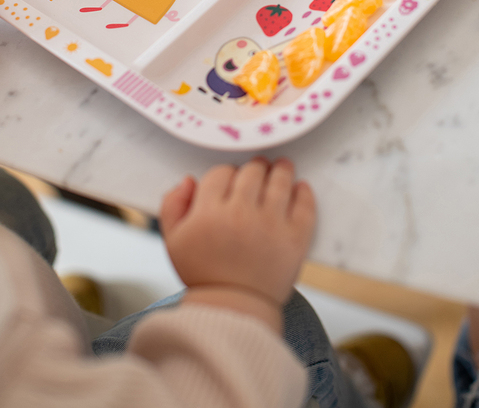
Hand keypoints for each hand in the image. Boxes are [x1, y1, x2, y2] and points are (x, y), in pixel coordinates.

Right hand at [161, 158, 315, 308]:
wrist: (233, 311)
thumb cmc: (204, 275)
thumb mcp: (173, 241)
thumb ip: (173, 206)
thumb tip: (189, 180)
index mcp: (209, 212)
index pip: (221, 172)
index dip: (226, 173)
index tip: (232, 179)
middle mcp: (241, 213)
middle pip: (252, 171)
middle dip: (255, 168)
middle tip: (259, 169)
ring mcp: (271, 224)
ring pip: (280, 180)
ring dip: (281, 170)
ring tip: (282, 168)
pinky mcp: (295, 238)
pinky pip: (305, 204)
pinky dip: (304, 191)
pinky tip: (300, 187)